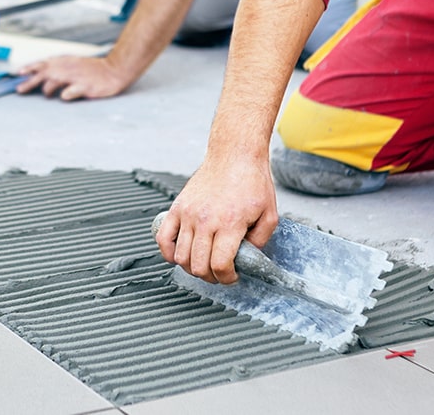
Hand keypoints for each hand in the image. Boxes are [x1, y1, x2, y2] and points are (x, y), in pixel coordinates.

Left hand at [15, 54, 135, 100]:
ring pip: (54, 82)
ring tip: (48, 94)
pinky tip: (65, 96)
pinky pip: (70, 92)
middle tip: (19, 90)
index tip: (18, 73)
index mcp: (64, 62)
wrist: (113, 71)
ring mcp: (75, 77)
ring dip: (47, 89)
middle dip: (30, 82)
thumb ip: (58, 68)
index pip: (42, 64)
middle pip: (43, 74)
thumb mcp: (73, 64)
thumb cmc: (92, 70)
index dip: (29, 68)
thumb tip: (42, 76)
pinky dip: (65, 94)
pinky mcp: (84, 87)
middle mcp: (67, 68)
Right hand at [154, 156, 278, 283]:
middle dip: (211, 277)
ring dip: (192, 267)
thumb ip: (260, 241)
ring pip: (181, 257)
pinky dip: (168, 253)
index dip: (227, 278)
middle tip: (219, 273)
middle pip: (198, 265)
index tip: (232, 276)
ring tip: (203, 264)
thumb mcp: (269, 214)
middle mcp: (206, 220)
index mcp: (230, 223)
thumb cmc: (252, 181)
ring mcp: (188, 214)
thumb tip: (247, 258)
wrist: (234, 155)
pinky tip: (179, 255)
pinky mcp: (177, 208)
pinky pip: (163, 238)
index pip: (220, 264)